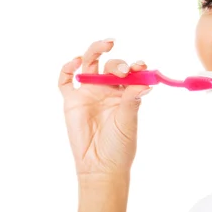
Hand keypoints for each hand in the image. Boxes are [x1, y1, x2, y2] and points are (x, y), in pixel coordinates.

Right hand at [58, 39, 150, 178]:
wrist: (100, 166)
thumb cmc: (119, 146)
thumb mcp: (128, 122)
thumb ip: (132, 100)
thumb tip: (146, 82)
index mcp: (124, 93)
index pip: (130, 72)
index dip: (135, 66)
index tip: (142, 66)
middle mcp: (106, 89)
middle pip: (110, 65)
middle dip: (118, 63)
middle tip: (124, 70)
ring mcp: (88, 93)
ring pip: (89, 64)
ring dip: (96, 50)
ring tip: (106, 45)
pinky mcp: (71, 101)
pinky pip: (65, 80)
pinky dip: (68, 68)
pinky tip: (76, 62)